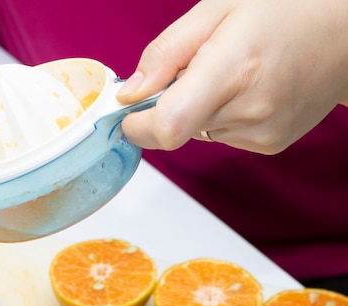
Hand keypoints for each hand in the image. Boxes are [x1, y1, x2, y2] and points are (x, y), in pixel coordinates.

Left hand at [116, 0, 347, 153]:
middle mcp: (251, 111)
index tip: (127, 111)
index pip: (166, 126)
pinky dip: (219, 115)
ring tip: (232, 72)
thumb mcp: (217, 9)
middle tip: (195, 68)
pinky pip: (220, 135)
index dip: (136, 125)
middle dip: (167, 104)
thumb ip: (166, 54)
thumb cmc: (288, 7)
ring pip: (197, 131)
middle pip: (176, 130)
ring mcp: (263, 134)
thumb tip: (129, 93)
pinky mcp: (270, 145)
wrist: (347, 30)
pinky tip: (247, 88)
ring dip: (197, 107)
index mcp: (234, 69)